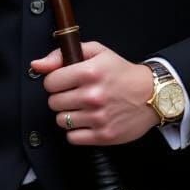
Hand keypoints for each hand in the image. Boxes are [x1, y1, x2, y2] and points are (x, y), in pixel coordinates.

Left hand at [30, 42, 157, 145]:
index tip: (63, 82)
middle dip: (61, 98)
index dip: (54, 81)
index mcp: (88, 72)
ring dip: (68, 115)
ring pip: (61, 120)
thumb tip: (37, 65)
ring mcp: (98, 117)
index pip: (50, 82)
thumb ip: (62, 55)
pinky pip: (73, 138)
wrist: (151, 94)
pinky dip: (76, 131)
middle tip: (74, 94)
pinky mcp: (104, 135)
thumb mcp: (95, 52)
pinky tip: (86, 121)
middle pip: (54, 102)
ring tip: (81, 108)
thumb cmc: (121, 72)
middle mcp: (92, 95)